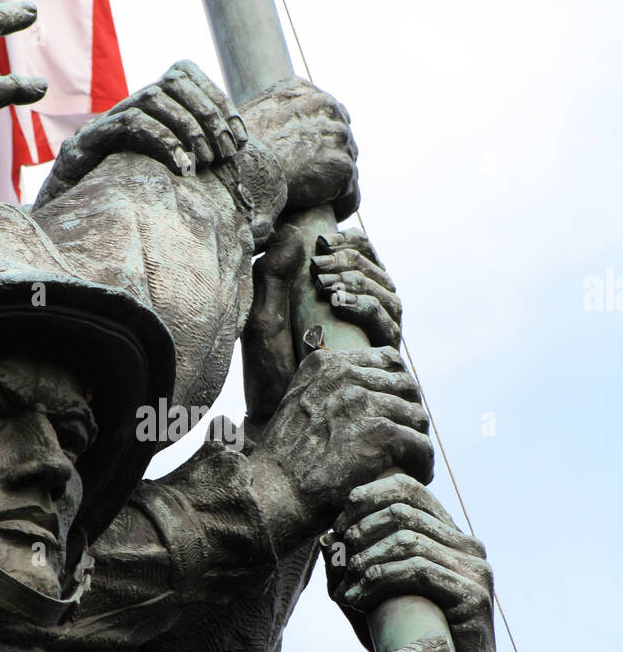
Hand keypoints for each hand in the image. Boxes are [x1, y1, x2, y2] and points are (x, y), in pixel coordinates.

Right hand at [36, 59, 246, 201]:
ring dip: (188, 128)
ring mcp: (105, 122)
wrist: (65, 227)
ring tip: (204, 163)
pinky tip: (182, 169)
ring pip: (153, 97)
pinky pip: (131, 124)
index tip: (240, 139)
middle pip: (174, 79)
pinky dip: (163, 142)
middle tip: (225, 154)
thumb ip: (197, 162)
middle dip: (208, 114)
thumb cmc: (120, 207)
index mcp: (147, 110)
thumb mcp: (165, 181)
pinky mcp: (87, 142)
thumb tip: (240, 157)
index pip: (186, 75)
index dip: (219, 101)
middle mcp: (126, 107)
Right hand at [238, 75, 358, 217]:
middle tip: (308, 186)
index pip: (327, 115)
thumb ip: (274, 115)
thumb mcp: (249, 117)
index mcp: (303, 91)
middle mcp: (326, 106)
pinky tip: (321, 214)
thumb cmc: (236, 153)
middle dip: (327, 162)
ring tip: (314, 202)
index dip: (317, 143)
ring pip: (347, 166)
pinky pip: (351, 194)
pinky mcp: (342, 166)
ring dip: (334, 185)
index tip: (305, 162)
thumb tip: (282, 131)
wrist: (238, 172)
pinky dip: (338, 207)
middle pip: (340, 140)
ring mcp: (338, 136)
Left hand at [242, 226, 402, 430]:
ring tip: (327, 285)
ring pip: (388, 294)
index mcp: (344, 300)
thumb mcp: (263, 316)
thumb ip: (273, 274)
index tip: (322, 242)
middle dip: (352, 260)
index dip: (352, 243)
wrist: (274, 418)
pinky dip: (366, 306)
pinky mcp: (382, 361)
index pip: (365, 258)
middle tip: (320, 266)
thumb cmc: (267, 371)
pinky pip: (387, 324)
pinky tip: (338, 303)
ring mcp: (377, 339)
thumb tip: (294, 233)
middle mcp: (367, 318)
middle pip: (380, 272)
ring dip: (360, 280)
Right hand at [247, 347, 431, 550]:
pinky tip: (416, 477)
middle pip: (407, 386)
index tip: (398, 412)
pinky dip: (422, 465)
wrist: (273, 493)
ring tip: (412, 463)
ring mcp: (362, 402)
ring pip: (417, 416)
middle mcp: (344, 375)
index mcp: (326, 364)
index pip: (388, 360)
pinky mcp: (378, 433)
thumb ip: (329, 389)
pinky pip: (421, 445)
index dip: (399, 388)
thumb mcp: (299, 404)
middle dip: (411, 415)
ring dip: (417, 442)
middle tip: (408, 442)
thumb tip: (367, 387)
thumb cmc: (285, 460)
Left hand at [325, 473, 495, 651]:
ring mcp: (476, 569)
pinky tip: (355, 600)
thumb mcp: (368, 597)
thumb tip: (327, 538)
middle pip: (404, 509)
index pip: (409, 488)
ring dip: (365, 560)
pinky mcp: (475, 596)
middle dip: (360, 530)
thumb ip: (349, 568)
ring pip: (408, 539)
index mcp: (449, 536)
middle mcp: (469, 545)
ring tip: (344, 586)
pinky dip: (379, 580)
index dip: (368, 497)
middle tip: (338, 560)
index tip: (338, 525)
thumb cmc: (406, 642)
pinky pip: (418, 570)